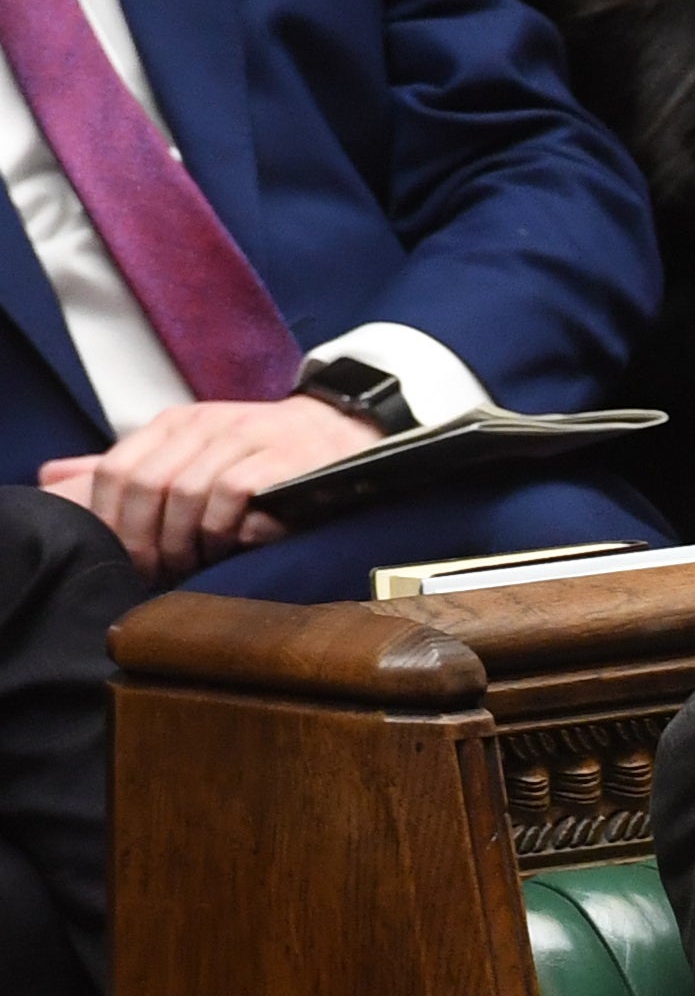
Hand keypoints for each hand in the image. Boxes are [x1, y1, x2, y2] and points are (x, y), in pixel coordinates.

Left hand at [39, 394, 369, 581]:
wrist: (343, 432)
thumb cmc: (264, 456)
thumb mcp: (193, 452)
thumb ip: (130, 468)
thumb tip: (51, 479)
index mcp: (174, 423)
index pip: (116, 471)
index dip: (112, 522)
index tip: (127, 559)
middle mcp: (203, 424)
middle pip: (144, 486)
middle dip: (146, 539)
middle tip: (159, 572)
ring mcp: (242, 438)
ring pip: (185, 493)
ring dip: (186, 540)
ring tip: (197, 563)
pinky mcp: (280, 457)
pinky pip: (232, 495)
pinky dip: (225, 527)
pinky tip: (232, 545)